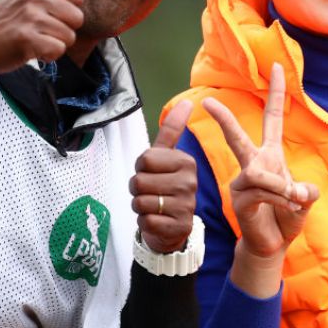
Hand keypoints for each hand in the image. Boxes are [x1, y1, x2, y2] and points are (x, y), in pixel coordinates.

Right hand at [0, 0, 84, 83]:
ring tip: (33, 39)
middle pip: (77, 18)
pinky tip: (31, 50)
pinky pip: (57, 50)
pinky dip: (47, 55)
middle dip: (62, 29)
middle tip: (39, 30)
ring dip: (54, 43)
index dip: (65, 11)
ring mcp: (30, 16)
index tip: (46, 14)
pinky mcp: (27, 38)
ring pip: (68, 36)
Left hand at [129, 100, 196, 253]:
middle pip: (139, 181)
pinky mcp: (178, 226)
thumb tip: (187, 101)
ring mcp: (186, 206)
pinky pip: (145, 221)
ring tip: (154, 206)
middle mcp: (190, 183)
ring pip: (140, 201)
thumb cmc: (165, 186)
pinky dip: (145, 222)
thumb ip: (172, 130)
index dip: (141, 168)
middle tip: (152, 192)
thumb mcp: (166, 157)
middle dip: (137, 189)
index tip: (153, 174)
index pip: (145, 159)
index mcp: (187, 162)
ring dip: (140, 206)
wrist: (173, 226)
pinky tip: (157, 220)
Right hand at [202, 63, 318, 265]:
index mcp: (270, 156)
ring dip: (282, 188)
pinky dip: (279, 199)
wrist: (273, 245)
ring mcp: (243, 182)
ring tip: (294, 202)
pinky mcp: (239, 199)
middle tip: (208, 101)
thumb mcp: (305, 200)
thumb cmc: (287, 217)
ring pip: (260, 174)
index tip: (277, 66)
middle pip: (237, 137)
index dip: (276, 93)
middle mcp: (253, 165)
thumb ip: (306, 192)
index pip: (273, 118)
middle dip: (224, 119)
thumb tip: (298, 190)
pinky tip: (287, 208)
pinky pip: (260, 190)